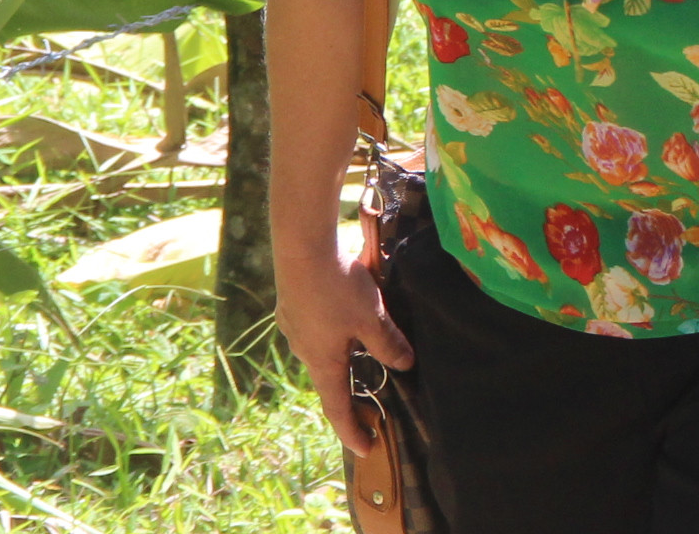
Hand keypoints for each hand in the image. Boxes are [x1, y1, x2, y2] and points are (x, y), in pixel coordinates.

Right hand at [279, 227, 412, 453]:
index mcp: (323, 362)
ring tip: (361, 355)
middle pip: (330, 379)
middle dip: (350, 393)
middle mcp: (304, 351)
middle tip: (369, 405)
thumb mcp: (372, 318)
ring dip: (342, 358)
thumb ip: (388, 344)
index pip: (338, 407)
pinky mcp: (293, 308)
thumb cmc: (338, 288)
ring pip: (323, 351)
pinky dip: (333, 334)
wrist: (302, 249)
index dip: (352, 430)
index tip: (365, 448)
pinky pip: (316, 330)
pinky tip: (344, 318)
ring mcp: (295, 329)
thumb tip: (405, 364)